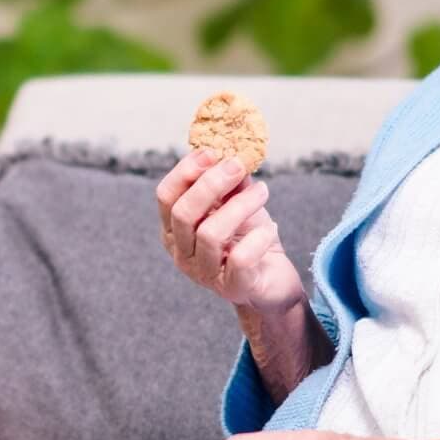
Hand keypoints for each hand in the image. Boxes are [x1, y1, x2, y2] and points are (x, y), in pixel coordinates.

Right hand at [156, 148, 304, 313]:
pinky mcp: (232, 287)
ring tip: (263, 192)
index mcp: (175, 230)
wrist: (273, 279)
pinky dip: (258, 238)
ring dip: (241, 205)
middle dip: (211, 183)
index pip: (165, 197)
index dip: (185, 171)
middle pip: (183, 213)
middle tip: (238, 165)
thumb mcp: (237, 204)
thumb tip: (230, 151)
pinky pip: (240, 259)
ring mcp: (204, 274)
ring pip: (210, 233)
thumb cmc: (249, 238)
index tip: (212, 151)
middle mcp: (182, 253)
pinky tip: (271, 228)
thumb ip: (229, 182)